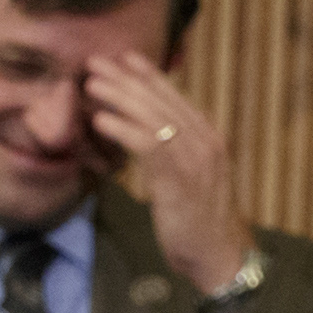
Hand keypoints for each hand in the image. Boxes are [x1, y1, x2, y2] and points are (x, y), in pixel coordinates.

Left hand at [79, 50, 249, 297]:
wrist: (220, 255)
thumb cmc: (200, 221)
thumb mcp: (189, 179)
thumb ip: (173, 154)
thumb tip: (147, 136)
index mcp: (209, 138)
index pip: (175, 97)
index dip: (149, 76)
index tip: (125, 57)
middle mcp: (206, 141)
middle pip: (162, 101)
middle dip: (127, 79)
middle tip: (96, 62)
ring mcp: (196, 158)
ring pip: (154, 117)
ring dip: (120, 98)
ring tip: (92, 84)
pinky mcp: (181, 178)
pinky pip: (149, 146)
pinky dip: (124, 130)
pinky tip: (101, 121)